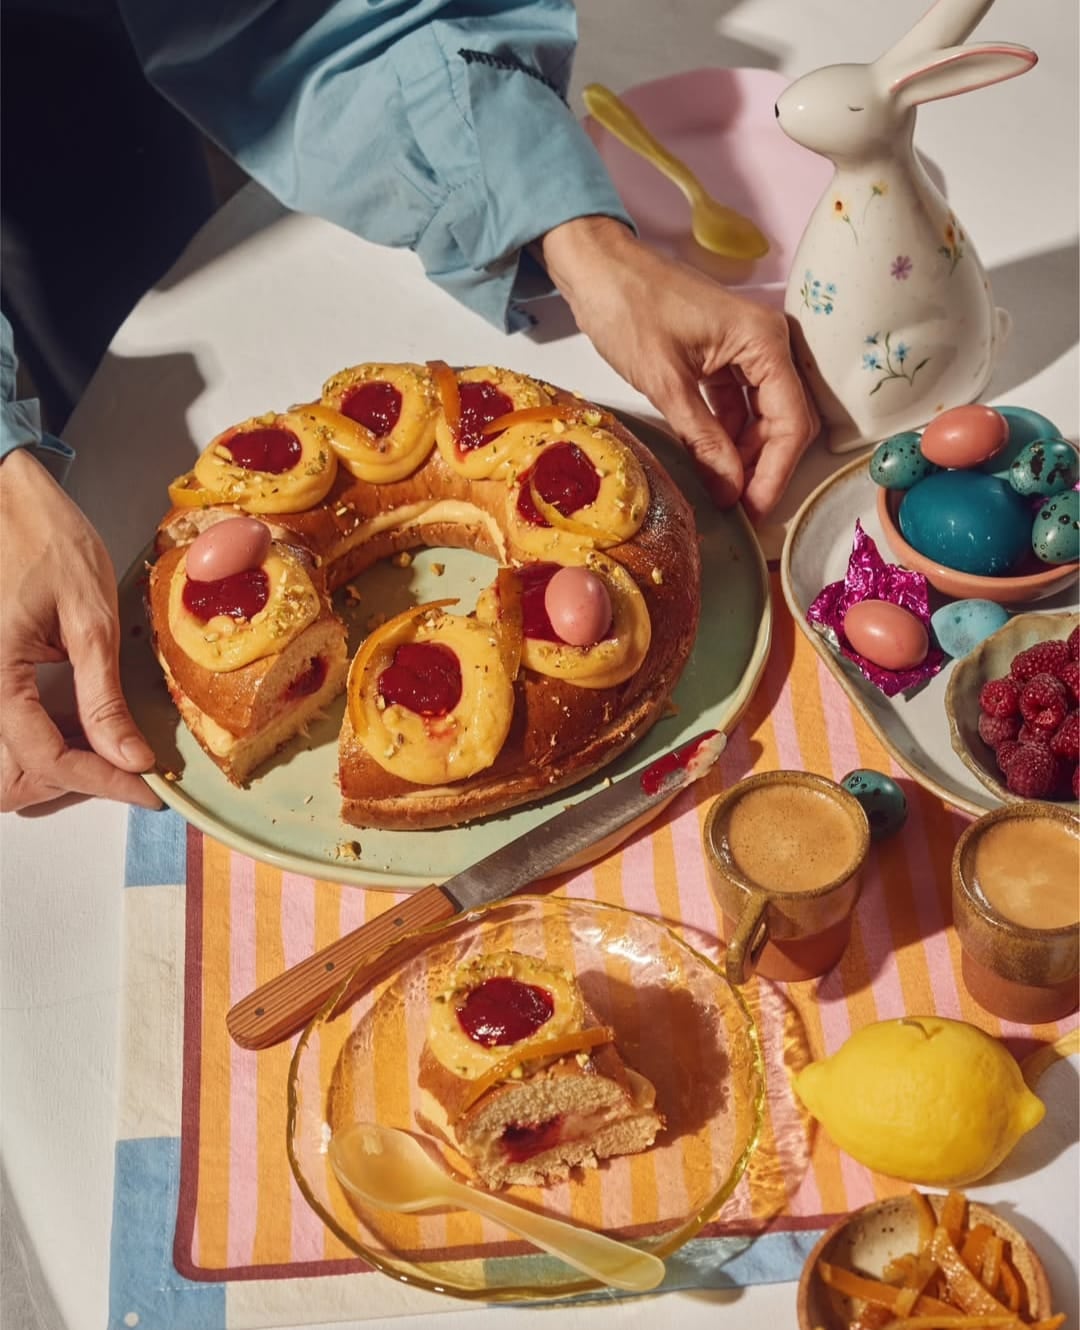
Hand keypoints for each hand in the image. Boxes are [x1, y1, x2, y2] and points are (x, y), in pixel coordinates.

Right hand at [0, 449, 160, 811]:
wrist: (6, 494)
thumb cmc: (45, 538)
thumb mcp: (90, 619)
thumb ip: (102, 696)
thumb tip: (129, 757)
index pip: (44, 758)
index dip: (101, 782)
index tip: (148, 791)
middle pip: (14, 772)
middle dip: (70, 782)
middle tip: (128, 770)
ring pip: (5, 759)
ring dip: (53, 766)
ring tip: (108, 750)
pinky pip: (5, 728)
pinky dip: (40, 740)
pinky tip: (81, 727)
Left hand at [538, 217, 819, 518]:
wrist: (597, 267)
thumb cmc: (628, 309)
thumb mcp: (665, 382)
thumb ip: (703, 438)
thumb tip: (731, 489)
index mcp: (763, 340)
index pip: (790, 420)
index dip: (775, 472)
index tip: (754, 510)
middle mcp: (766, 342)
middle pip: (783, 419)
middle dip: (764, 467)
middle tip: (741, 509)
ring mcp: (746, 349)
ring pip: (762, 415)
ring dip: (746, 454)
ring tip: (724, 490)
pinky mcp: (724, 355)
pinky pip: (738, 404)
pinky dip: (728, 434)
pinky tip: (712, 461)